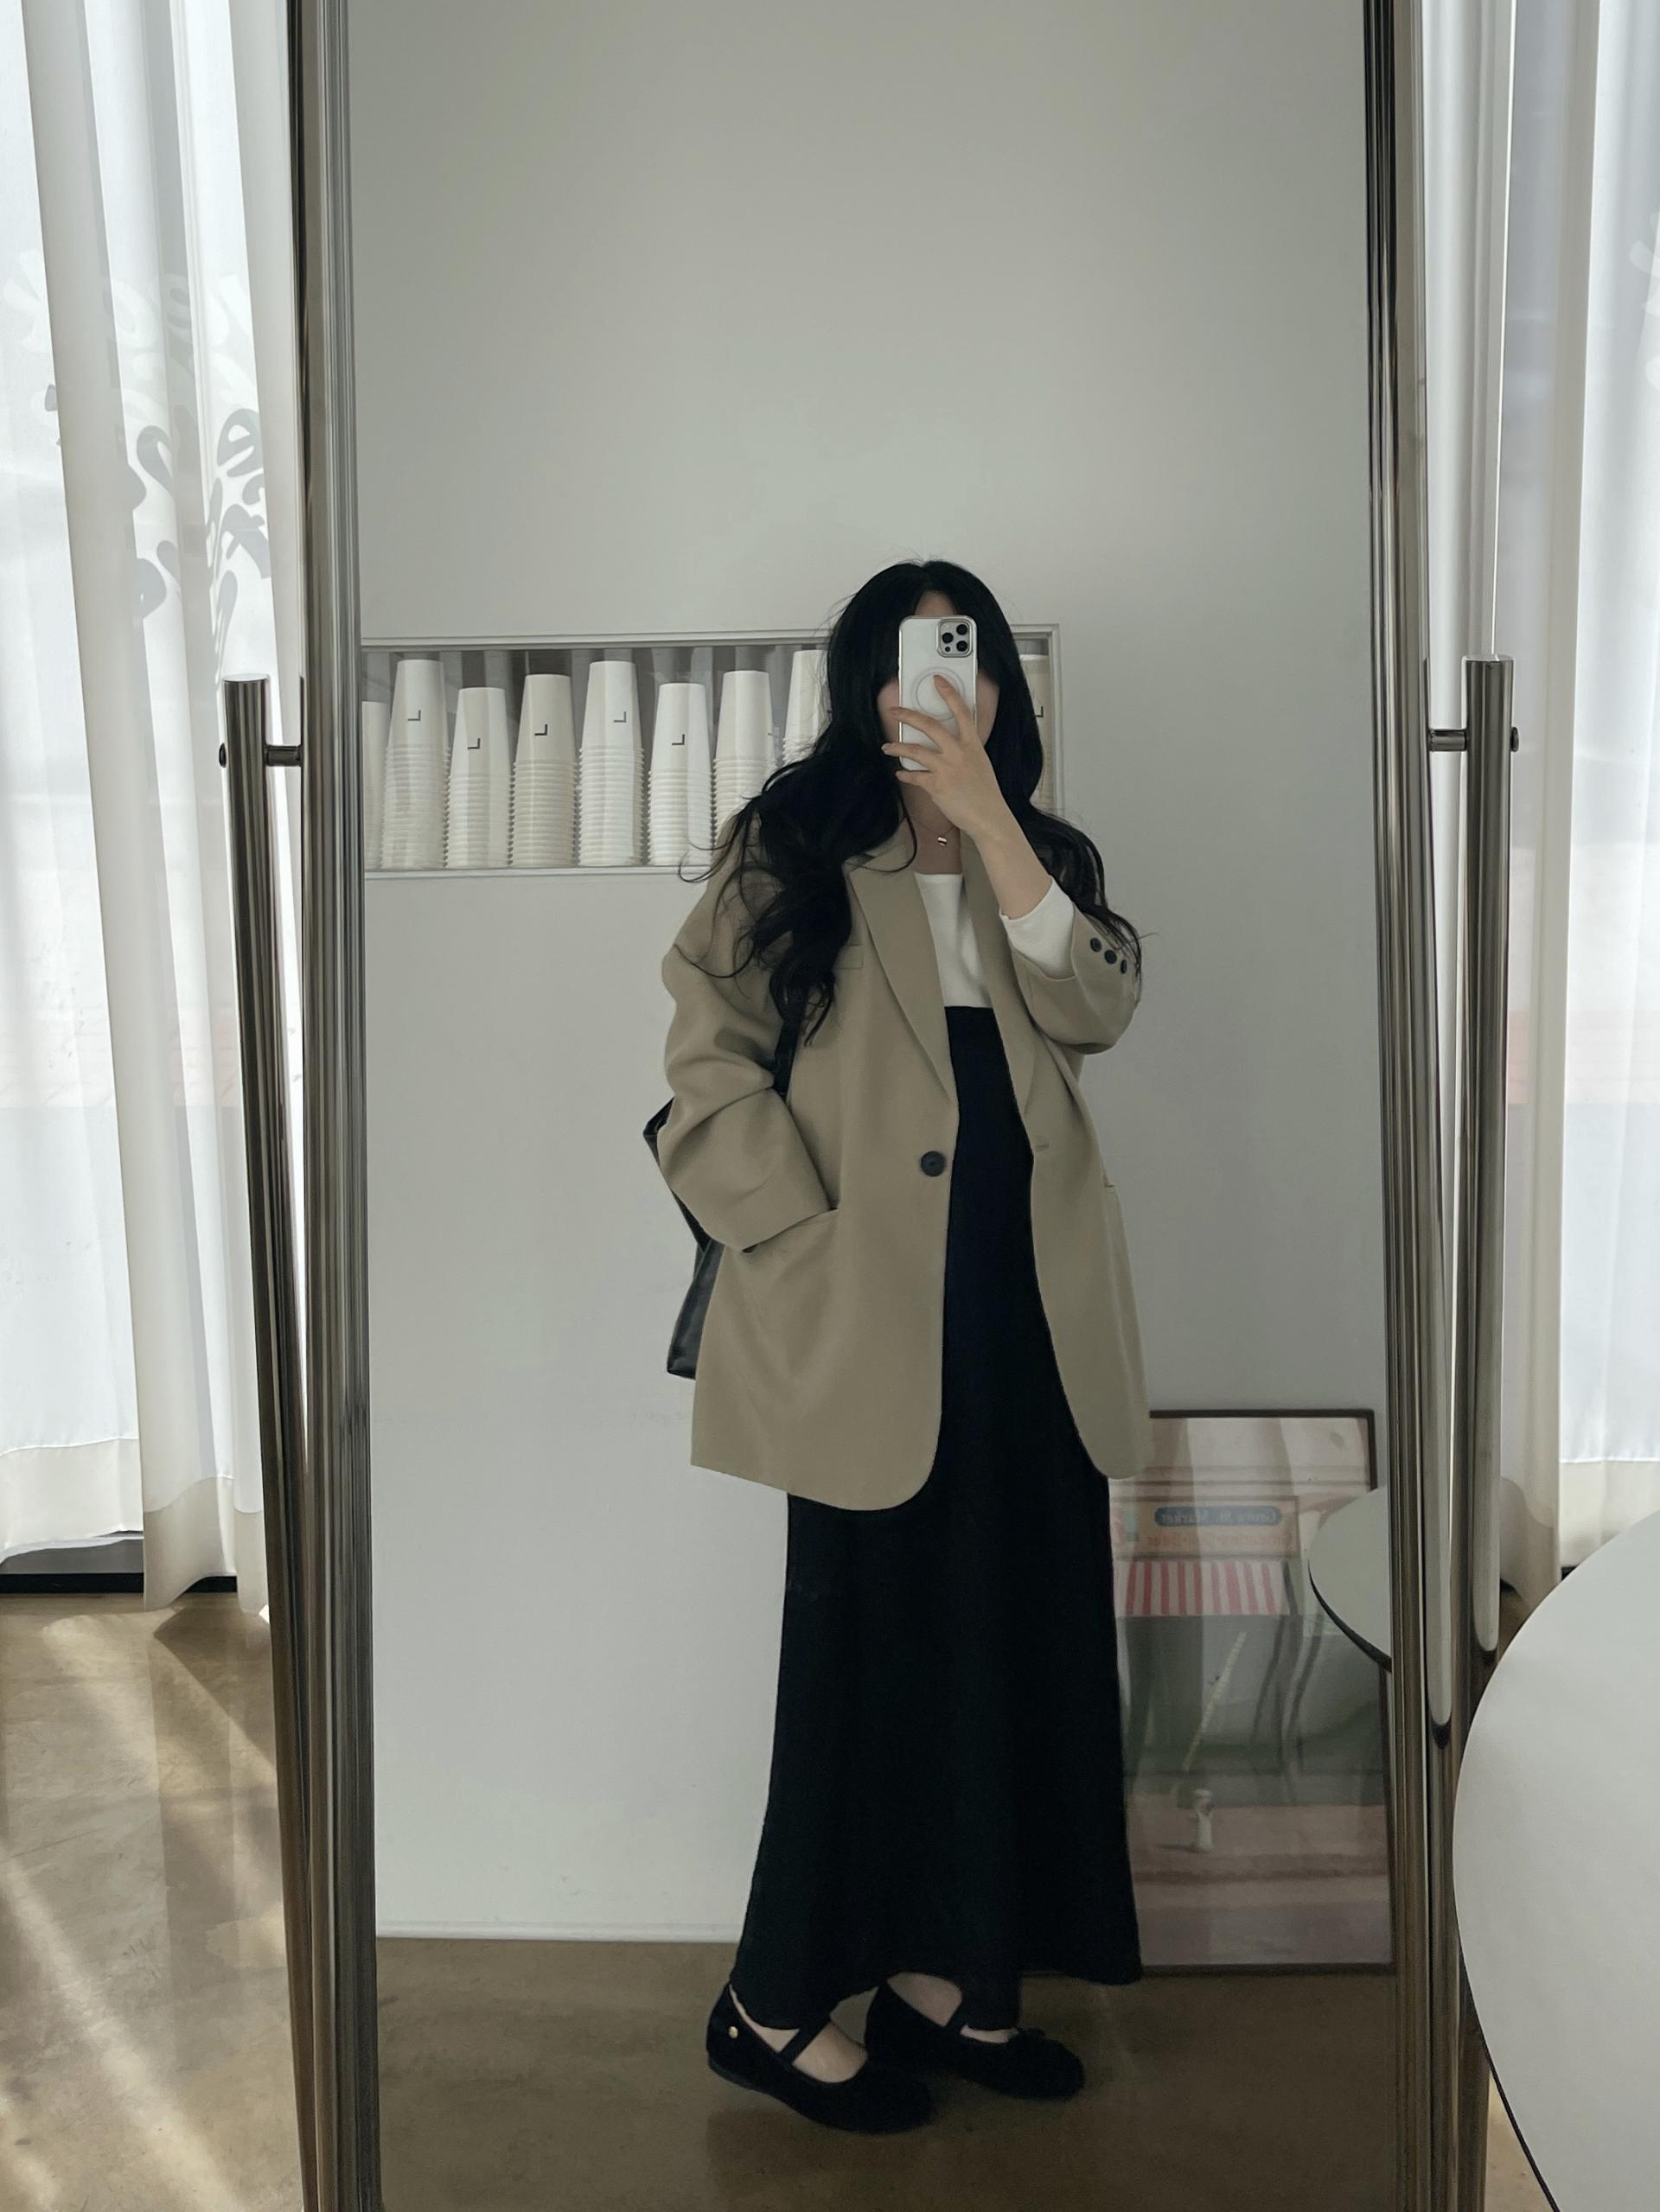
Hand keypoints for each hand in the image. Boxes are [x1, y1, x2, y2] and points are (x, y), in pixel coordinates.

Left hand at [883, 673, 1012, 841]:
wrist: (988, 817)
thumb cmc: (986, 793)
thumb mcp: (980, 763)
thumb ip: (964, 751)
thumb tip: (949, 746)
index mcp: (972, 744)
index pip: (961, 711)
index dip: (948, 693)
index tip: (938, 680)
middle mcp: (958, 752)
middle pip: (929, 725)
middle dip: (908, 715)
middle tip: (895, 711)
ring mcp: (946, 768)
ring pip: (914, 750)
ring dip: (897, 747)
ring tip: (887, 747)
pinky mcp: (935, 785)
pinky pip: (914, 776)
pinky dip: (905, 775)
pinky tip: (900, 773)